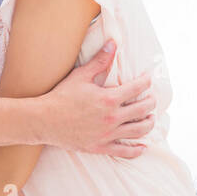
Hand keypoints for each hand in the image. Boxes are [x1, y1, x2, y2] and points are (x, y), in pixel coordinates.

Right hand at [40, 39, 155, 157]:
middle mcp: (112, 118)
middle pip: (142, 110)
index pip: (137, 88)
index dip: (146, 82)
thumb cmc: (62, 96)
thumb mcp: (81, 76)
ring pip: (138, 131)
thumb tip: (113, 43)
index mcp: (109, 99)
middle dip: (151, 102)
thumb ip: (100, 61)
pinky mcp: (100, 147)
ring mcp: (107, 134)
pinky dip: (137, 150)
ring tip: (150, 118)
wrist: (44, 120)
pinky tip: (143, 146)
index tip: (148, 79)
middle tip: (152, 98)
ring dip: (149, 123)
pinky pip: (124, 152)